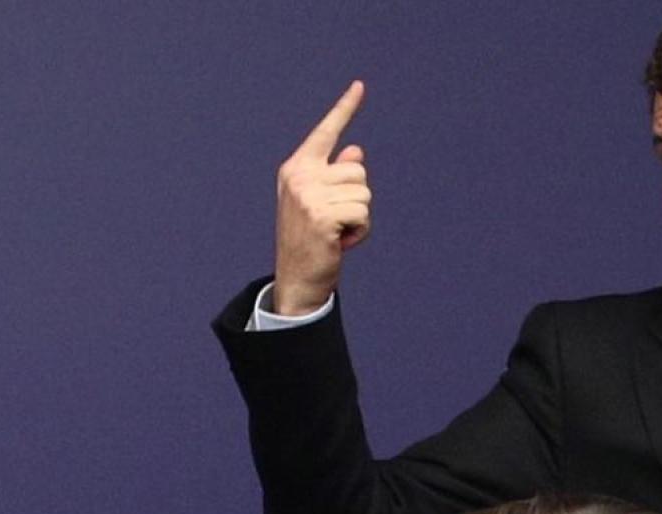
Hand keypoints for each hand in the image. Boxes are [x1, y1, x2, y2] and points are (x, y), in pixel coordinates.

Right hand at [273, 81, 370, 314]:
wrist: (296, 280)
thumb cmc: (311, 240)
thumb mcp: (321, 202)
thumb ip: (335, 175)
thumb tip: (356, 151)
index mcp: (296, 168)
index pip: (326, 133)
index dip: (345, 108)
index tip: (360, 86)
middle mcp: (299, 176)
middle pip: (358, 170)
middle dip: (357, 198)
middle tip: (335, 221)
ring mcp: (308, 196)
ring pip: (364, 193)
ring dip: (359, 217)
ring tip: (337, 233)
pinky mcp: (321, 216)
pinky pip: (363, 214)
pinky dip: (360, 232)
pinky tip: (341, 243)